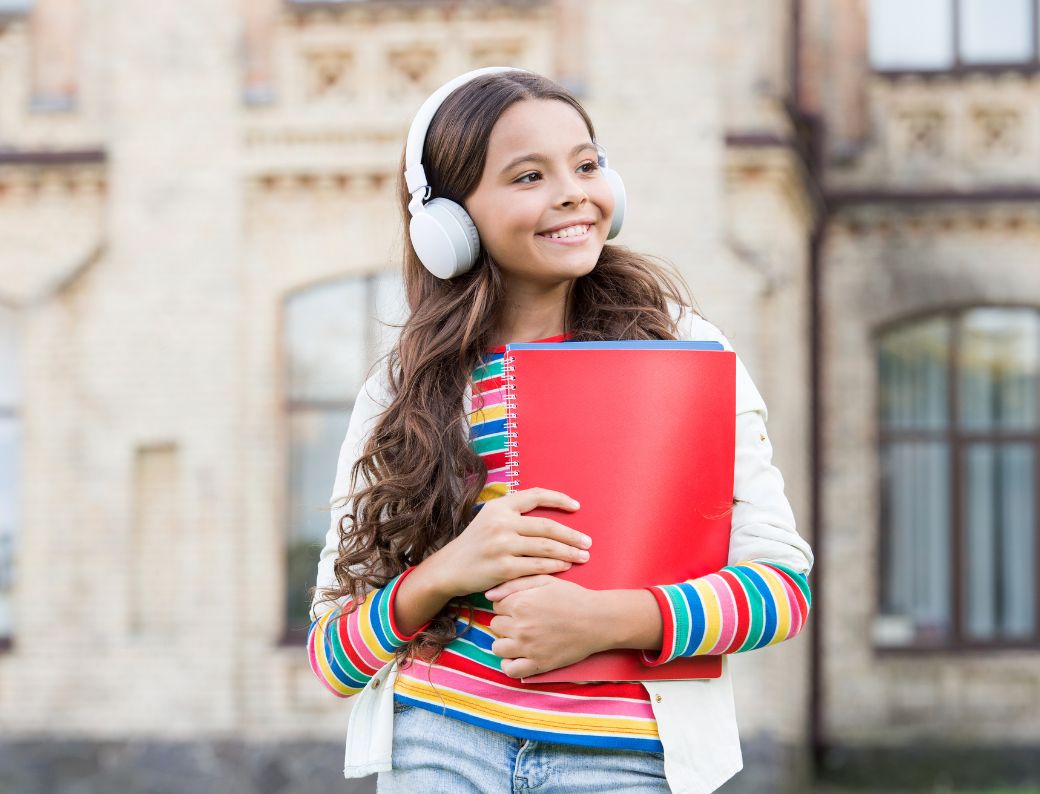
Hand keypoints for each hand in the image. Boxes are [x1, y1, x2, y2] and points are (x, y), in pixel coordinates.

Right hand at [429, 488, 591, 598]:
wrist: (450, 568)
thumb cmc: (476, 543)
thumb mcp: (489, 518)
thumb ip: (514, 512)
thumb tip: (548, 510)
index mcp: (499, 506)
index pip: (536, 495)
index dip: (559, 499)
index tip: (577, 507)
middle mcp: (501, 522)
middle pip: (547, 526)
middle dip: (572, 535)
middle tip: (588, 542)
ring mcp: (501, 545)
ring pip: (546, 547)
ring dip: (569, 553)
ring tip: (583, 556)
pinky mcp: (503, 567)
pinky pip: (537, 566)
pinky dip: (555, 567)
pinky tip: (565, 567)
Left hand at [485, 574, 604, 678]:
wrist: (598, 620)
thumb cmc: (572, 597)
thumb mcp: (545, 581)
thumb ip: (514, 584)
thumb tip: (488, 594)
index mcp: (520, 603)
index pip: (496, 606)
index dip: (508, 605)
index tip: (521, 606)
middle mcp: (520, 626)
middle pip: (495, 625)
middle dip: (506, 622)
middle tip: (523, 620)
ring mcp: (527, 647)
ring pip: (497, 647)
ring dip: (506, 642)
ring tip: (520, 638)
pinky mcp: (538, 664)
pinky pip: (510, 670)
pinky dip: (510, 664)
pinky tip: (519, 656)